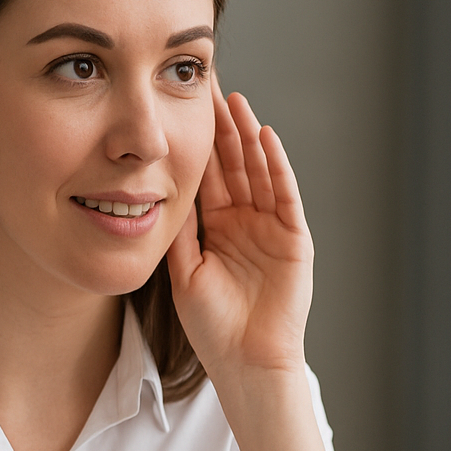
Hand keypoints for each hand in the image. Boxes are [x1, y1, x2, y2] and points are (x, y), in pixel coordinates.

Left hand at [167, 83, 332, 450]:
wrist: (245, 362)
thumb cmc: (212, 327)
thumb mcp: (183, 270)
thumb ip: (177, 230)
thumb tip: (155, 186)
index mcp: (219, 228)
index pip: (207, 175)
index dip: (197, 142)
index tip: (182, 107)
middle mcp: (247, 222)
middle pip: (234, 164)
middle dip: (222, 127)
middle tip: (209, 87)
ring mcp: (273, 228)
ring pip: (260, 172)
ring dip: (249, 137)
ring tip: (236, 102)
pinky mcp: (295, 240)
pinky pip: (285, 196)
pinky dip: (277, 167)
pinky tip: (266, 139)